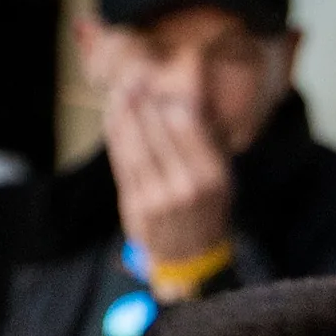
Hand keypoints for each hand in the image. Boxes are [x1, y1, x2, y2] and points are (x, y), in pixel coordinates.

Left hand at [101, 64, 233, 268]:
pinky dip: (116, 136)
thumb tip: (184, 96)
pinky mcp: (136, 206)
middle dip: (144, 101)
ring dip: (126, 113)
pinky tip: (113, 116)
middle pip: (158, 132)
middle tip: (134, 76)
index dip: (169, 99)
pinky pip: (122, 162)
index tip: (158, 79)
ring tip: (121, 90)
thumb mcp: (222, 177)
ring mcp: (158, 198)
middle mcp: (187, 186)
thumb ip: (204, 141)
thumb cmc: (207, 210)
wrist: (191, 259)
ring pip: (137, 144)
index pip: (187, 126)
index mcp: (213, 176)